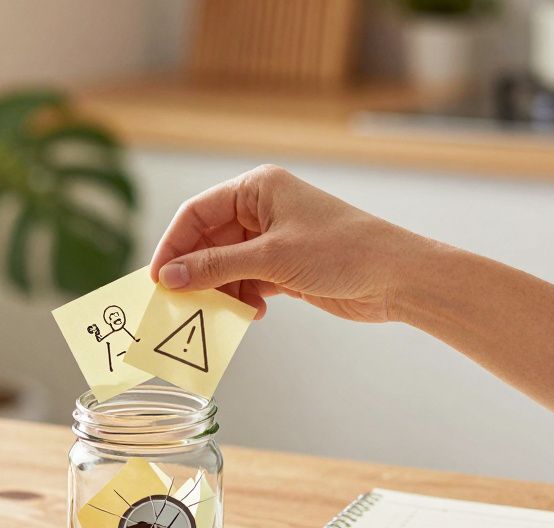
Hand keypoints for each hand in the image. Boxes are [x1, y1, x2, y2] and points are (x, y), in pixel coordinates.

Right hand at [150, 165, 444, 321]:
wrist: (397, 277)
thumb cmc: (341, 251)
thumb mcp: (271, 258)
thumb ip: (215, 268)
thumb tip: (168, 278)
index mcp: (257, 188)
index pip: (197, 213)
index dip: (173, 245)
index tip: (157, 279)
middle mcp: (262, 209)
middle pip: (208, 241)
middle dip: (195, 273)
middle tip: (179, 304)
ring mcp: (274, 239)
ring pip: (226, 266)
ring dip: (220, 291)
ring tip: (220, 313)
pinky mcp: (286, 266)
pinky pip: (247, 282)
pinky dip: (243, 299)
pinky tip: (252, 313)